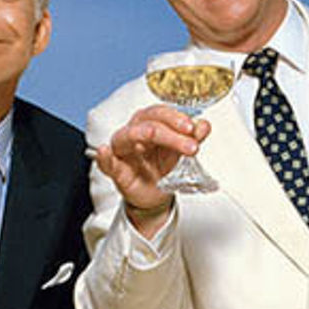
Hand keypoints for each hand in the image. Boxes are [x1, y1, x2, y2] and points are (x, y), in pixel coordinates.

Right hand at [95, 106, 207, 234]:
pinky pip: (107, 163)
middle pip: (147, 121)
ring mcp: (123, 150)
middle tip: (189, 141)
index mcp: (149, 125)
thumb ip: (191, 139)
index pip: (160, 114)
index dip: (177, 118)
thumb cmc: (161, 168)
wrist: (154, 195)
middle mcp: (134, 133)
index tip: (193, 128)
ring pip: (129, 135)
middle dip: (170, 129)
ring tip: (155, 135)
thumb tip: (204, 125)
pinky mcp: (116, 170)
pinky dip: (104, 157)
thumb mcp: (179, 153)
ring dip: (145, 134)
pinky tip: (105, 151)